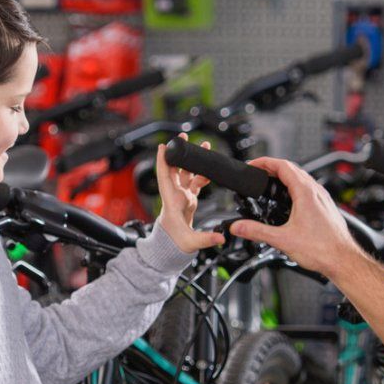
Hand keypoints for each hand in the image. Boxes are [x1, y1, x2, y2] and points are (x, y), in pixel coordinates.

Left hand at [155, 139, 225, 254]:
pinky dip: (201, 174)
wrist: (172, 247)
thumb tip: (221, 237)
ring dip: (193, 160)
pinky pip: (194, 181)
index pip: (164, 176)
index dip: (163, 161)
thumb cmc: (175, 243)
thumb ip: (206, 239)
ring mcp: (181, 195)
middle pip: (175, 168)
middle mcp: (175, 194)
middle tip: (184, 136)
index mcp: (172, 201)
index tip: (163, 146)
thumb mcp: (190, 242)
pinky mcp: (188, 198)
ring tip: (202, 147)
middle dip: (179, 152)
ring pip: (186, 172)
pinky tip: (209, 170)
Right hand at [228, 157, 364, 277]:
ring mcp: (322, 198)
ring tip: (271, 182)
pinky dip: (294, 186)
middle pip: (292, 168)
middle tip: (258, 172)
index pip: (283, 165)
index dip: (265, 162)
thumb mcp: (282, 240)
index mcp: (306, 193)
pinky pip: (308, 188)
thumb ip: (257, 231)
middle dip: (272, 167)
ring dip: (284, 176)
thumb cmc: (323, 249)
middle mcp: (316, 192)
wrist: (343, 260)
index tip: (253, 164)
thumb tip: (239, 226)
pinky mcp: (325, 206)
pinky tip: (289, 200)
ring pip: (302, 177)